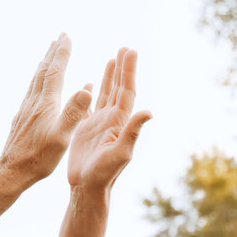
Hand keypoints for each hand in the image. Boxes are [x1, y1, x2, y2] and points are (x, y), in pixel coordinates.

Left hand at [0, 34, 91, 187]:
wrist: (12, 171)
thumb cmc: (39, 157)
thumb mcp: (62, 137)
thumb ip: (74, 112)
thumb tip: (86, 88)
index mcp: (46, 104)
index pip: (55, 72)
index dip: (61, 53)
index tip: (66, 37)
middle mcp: (34, 102)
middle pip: (43, 70)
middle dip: (53, 53)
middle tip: (60, 37)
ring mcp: (26, 109)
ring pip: (35, 79)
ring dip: (44, 64)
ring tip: (49, 55)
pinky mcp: (22, 117)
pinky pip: (31, 91)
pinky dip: (38, 79)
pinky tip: (38, 85)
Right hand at [67, 47, 151, 192]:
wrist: (87, 189)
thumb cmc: (104, 174)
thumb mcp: (120, 153)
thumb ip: (133, 132)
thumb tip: (149, 112)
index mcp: (120, 122)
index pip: (126, 91)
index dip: (129, 71)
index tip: (130, 51)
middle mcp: (112, 120)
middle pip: (119, 88)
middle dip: (122, 68)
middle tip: (124, 48)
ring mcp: (99, 124)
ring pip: (106, 94)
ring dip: (110, 77)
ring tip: (112, 59)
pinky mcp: (86, 130)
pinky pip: (89, 107)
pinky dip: (90, 94)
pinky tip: (89, 84)